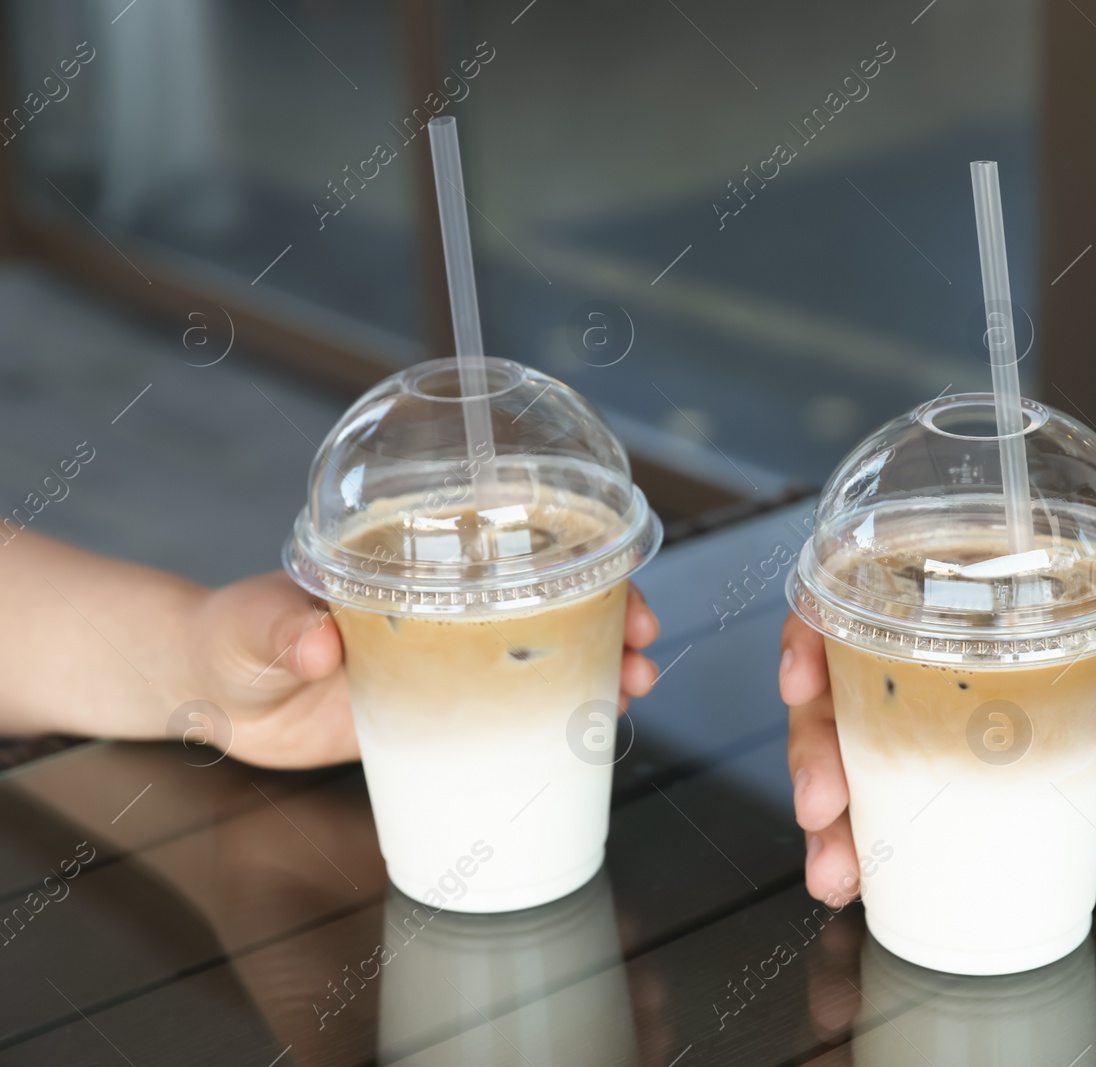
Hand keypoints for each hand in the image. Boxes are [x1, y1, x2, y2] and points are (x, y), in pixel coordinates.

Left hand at [181, 574, 661, 769]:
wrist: (212, 694)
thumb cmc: (229, 636)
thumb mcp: (251, 627)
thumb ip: (281, 629)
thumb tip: (317, 644)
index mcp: (414, 565)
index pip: (510, 545)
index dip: (574, 555)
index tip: (616, 577)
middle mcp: (443, 605)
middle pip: (548, 598)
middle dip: (610, 613)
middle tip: (643, 644)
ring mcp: (445, 658)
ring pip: (541, 654)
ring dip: (597, 668)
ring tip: (635, 688)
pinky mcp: (436, 711)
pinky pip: (506, 712)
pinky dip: (552, 719)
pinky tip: (587, 732)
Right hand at [779, 560, 1095, 903]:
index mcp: (981, 584)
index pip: (864, 588)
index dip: (814, 630)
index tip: (803, 680)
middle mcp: (949, 642)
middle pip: (845, 682)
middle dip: (816, 750)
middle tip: (822, 809)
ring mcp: (954, 704)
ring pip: (857, 747)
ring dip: (834, 811)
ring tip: (835, 870)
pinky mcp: (971, 759)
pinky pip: (900, 791)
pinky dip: (871, 835)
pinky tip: (859, 877)